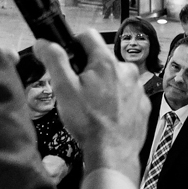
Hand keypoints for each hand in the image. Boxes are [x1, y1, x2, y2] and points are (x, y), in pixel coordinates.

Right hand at [35, 31, 148, 183]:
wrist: (113, 153)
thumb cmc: (88, 122)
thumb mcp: (64, 88)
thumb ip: (54, 60)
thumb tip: (44, 43)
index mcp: (106, 62)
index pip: (88, 35)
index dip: (74, 43)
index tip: (69, 57)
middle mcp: (127, 70)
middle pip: (102, 59)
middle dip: (89, 70)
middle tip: (78, 91)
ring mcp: (138, 87)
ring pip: (116, 77)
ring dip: (104, 86)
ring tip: (92, 106)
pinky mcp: (143, 104)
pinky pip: (127, 94)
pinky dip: (117, 100)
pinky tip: (106, 115)